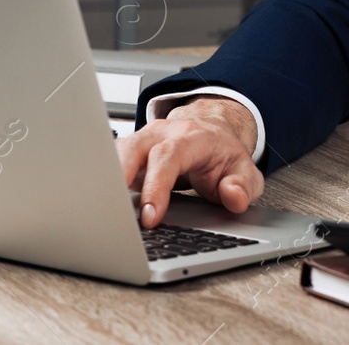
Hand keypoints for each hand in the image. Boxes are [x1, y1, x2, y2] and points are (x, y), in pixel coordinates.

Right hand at [116, 95, 262, 228]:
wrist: (212, 132)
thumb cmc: (223, 154)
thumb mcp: (245, 170)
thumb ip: (244, 186)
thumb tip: (233, 197)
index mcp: (192, 137)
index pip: (168, 156)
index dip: (156, 186)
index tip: (150, 216)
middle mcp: (162, 133)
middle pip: (133, 148)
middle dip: (121, 181)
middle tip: (117, 215)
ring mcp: (143, 139)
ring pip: (116, 153)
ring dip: (108, 181)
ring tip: (105, 213)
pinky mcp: (130, 151)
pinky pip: (110, 162)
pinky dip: (105, 182)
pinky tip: (104, 204)